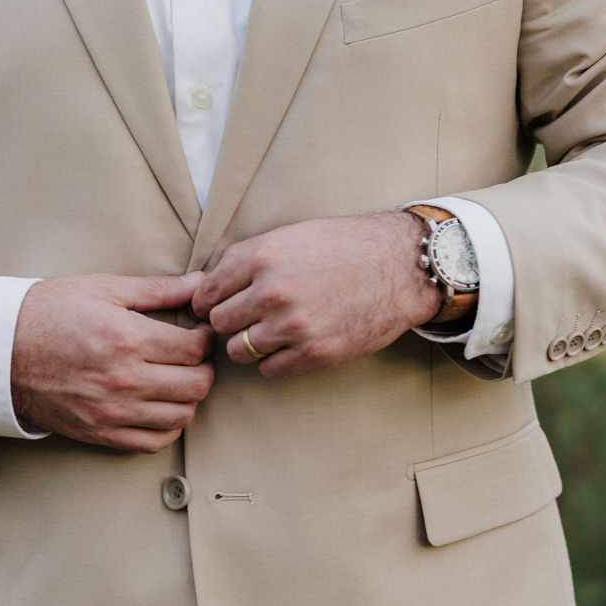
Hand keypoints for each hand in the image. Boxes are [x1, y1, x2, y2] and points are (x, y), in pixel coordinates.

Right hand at [11, 273, 215, 451]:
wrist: (0, 350)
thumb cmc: (48, 312)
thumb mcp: (102, 288)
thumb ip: (156, 289)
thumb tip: (199, 284)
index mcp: (126, 338)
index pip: (194, 349)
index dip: (206, 338)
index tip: (199, 331)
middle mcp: (124, 379)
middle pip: (196, 385)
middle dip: (203, 368)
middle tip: (193, 356)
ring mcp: (112, 411)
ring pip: (181, 416)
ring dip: (188, 398)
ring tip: (176, 378)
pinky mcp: (100, 433)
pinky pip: (152, 442)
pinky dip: (167, 427)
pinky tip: (160, 406)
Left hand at [191, 210, 441, 377]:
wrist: (399, 266)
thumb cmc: (343, 247)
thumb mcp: (289, 236)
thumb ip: (247, 259)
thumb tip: (206, 286)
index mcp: (263, 256)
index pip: (206, 293)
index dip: (207, 301)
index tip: (216, 305)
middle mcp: (273, 291)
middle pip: (219, 323)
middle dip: (228, 322)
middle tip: (244, 319)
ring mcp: (294, 326)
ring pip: (238, 351)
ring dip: (247, 344)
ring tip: (266, 333)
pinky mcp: (316, 353)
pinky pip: (269, 370)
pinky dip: (273, 361)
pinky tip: (288, 346)